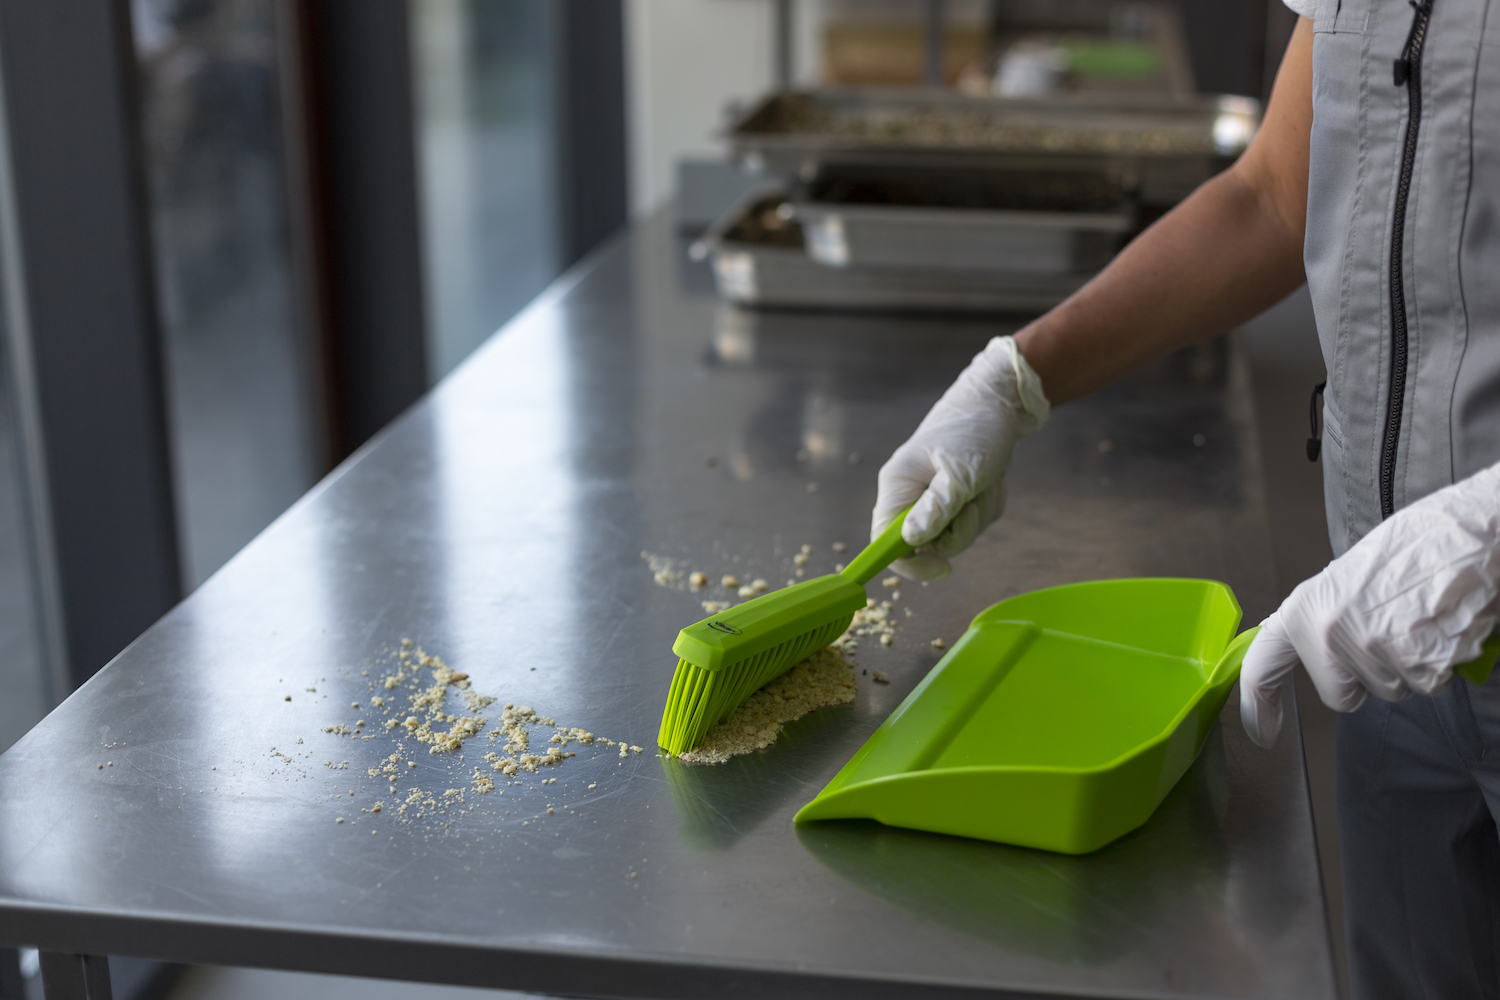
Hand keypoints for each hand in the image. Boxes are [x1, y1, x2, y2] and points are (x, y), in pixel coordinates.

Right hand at [872, 336, 1049, 581]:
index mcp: (898, 487)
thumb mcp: (960, 473)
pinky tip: (991, 481)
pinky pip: (972, 523)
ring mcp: (932, 498)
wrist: (997, 405)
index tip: (944, 568)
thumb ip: (936, 508)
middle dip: (959, 531)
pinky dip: (987, 506)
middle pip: (927, 545)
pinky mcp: (955, 499)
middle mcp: (909, 496)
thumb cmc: (974, 432)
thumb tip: (910, 541)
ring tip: (986, 483)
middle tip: (974, 504)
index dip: (909, 564)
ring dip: (979, 515)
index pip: (885, 541)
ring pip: (955, 535)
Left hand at [1240, 462, 1499, 747]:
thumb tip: (1320, 656)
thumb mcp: (1345, 582)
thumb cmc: (1410, 549)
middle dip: (1368, 676)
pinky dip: (1439, 663)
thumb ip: (1327, 622)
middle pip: (1343, 695)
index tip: (1261, 731)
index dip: (1257, 704)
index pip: (1262, 664)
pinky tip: (1441, 626)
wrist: (1463, 531)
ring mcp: (1370, 648)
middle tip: (1390, 630)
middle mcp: (1328, 632)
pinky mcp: (1414, 661)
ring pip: (1392, 689)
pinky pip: (1428, 684)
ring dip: (1409, 664)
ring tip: (1419, 618)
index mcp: (1303, 608)